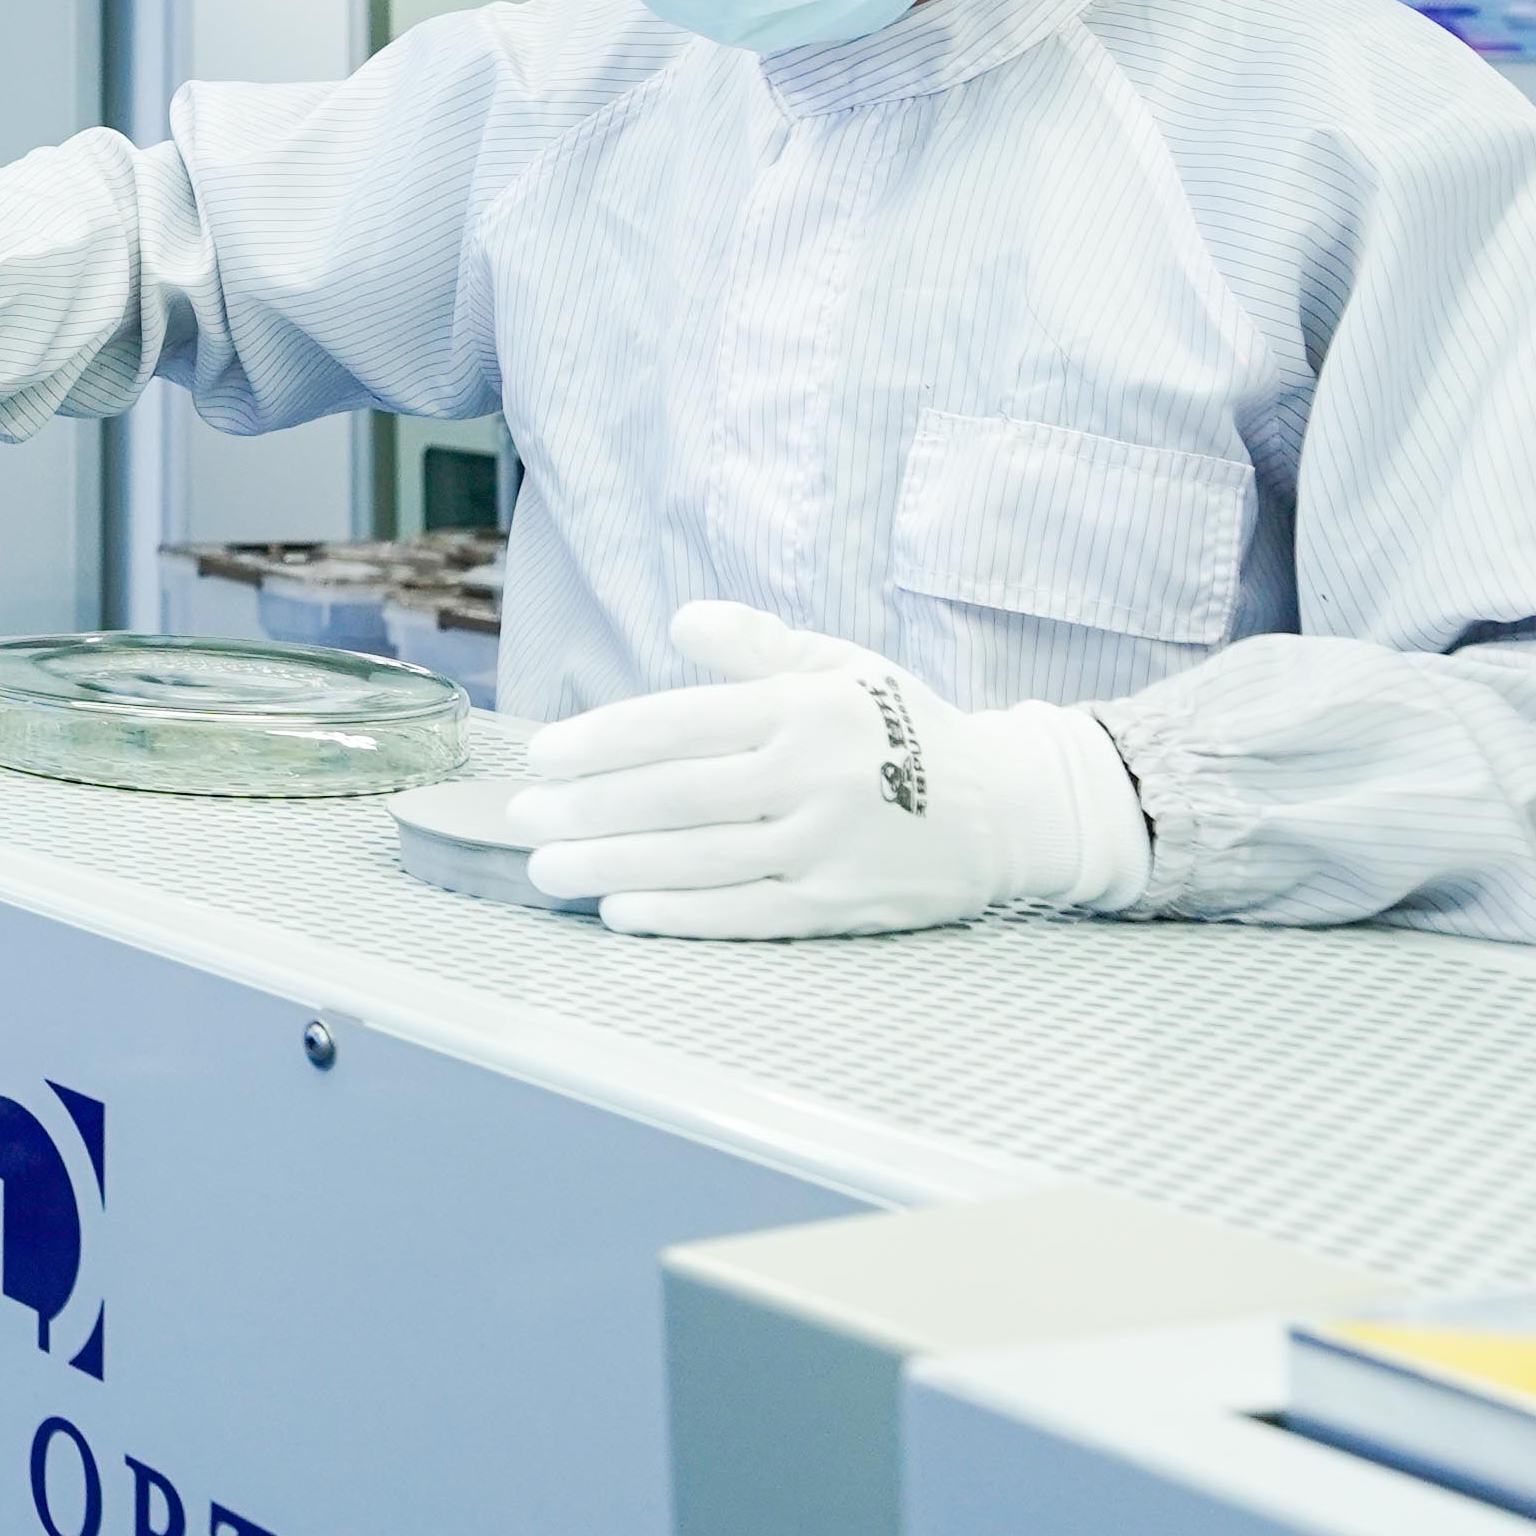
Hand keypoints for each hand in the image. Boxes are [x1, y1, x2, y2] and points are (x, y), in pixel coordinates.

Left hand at [513, 602, 1146, 938]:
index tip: (544, 757)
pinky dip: (678, 915)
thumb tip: (682, 620)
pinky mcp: (842, 906)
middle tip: (522, 820)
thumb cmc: (907, 727)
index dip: (602, 742)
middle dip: (587, 810)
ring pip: (698, 860)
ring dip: (612, 867)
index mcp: (802, 709)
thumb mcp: (844, 664)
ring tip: (547, 871)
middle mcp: (810, 777)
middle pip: (675, 798)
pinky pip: (744, 913)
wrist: (1012, 808)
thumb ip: (759, 644)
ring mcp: (825, 847)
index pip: (678, 723)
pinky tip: (621, 911)